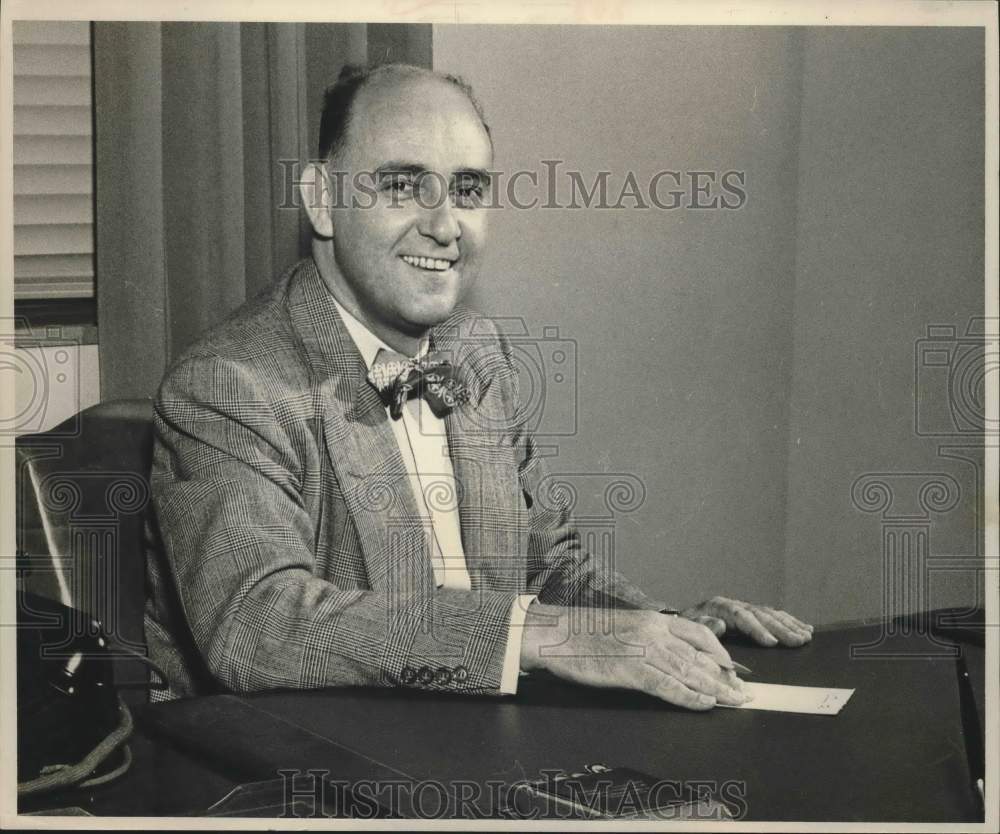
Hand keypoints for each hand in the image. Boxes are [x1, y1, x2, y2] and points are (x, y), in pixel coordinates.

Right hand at [519, 603, 752, 709]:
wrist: (554, 633)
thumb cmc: (584, 633)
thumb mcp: (624, 627)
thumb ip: (650, 638)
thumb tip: (673, 657)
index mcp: (653, 619)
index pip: (699, 634)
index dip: (721, 654)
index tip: (734, 669)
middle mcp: (653, 631)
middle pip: (699, 656)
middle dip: (725, 677)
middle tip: (744, 693)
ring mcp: (642, 650)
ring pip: (689, 671)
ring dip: (716, 689)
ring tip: (734, 702)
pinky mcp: (629, 669)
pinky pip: (667, 686)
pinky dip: (689, 697)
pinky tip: (704, 704)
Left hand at [681, 596, 812, 646]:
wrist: (679, 619)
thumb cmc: (684, 627)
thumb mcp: (688, 626)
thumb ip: (704, 626)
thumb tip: (720, 624)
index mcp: (719, 606)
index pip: (742, 617)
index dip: (758, 629)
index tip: (772, 642)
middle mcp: (734, 604)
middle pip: (761, 615)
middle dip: (782, 629)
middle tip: (799, 641)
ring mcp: (743, 608)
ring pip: (770, 614)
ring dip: (790, 625)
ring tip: (806, 636)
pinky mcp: (749, 613)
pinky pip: (772, 616)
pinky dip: (789, 622)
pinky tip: (803, 627)